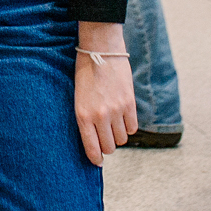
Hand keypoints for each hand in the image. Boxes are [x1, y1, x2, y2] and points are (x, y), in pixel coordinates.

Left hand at [74, 29, 136, 164]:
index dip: (96, 158)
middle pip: (110, 147)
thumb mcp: (78, 97)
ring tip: (113, 123)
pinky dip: (129, 126)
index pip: (92, 148)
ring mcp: (116, 110)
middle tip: (106, 138)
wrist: (100, 49)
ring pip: (122, 139)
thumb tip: (94, 140)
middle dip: (108, 146)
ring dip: (119, 135)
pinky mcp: (129, 103)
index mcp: (82, 115)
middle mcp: (99, 116)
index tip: (98, 161)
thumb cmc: (85, 73)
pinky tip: (123, 117)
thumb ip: (86, 118)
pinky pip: (133, 127)